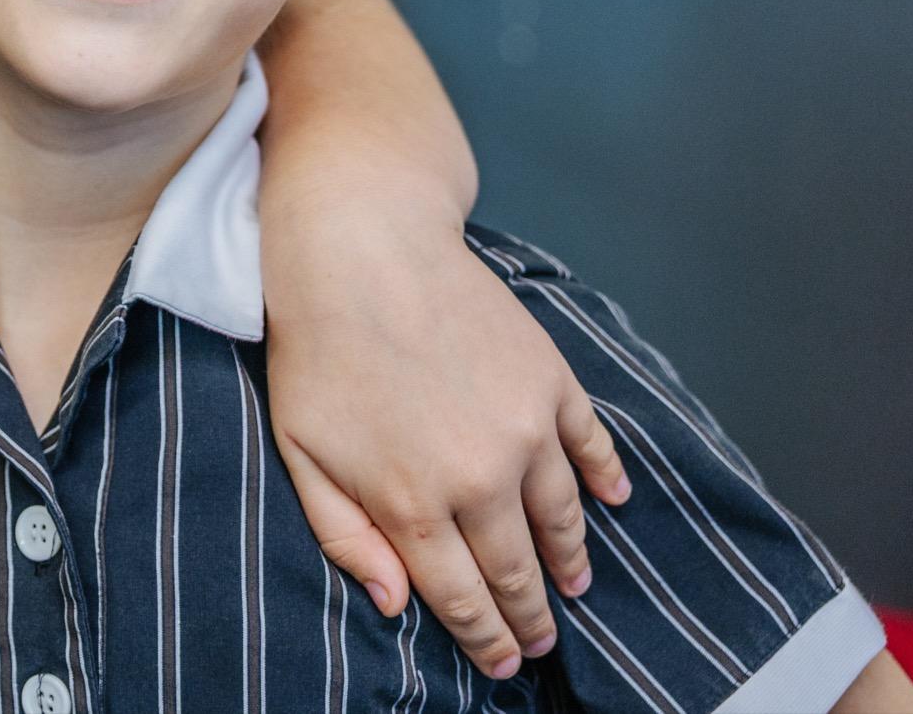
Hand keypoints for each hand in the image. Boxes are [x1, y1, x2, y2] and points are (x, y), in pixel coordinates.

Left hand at [262, 203, 628, 679]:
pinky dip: (607, 480)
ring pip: (562, 519)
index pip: (463, 597)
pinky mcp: (551, 382)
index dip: (487, 638)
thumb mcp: (300, 451)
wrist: (362, 247)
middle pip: (519, 570)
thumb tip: (395, 604)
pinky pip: (593, 446)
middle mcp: (480, 478)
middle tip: (542, 643)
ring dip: (570, 560)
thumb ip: (344, 535)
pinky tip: (612, 503)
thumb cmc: (315, 349)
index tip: (505, 664)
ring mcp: (525, 429)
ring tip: (573, 585)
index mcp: (413, 503)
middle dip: (533, 617)